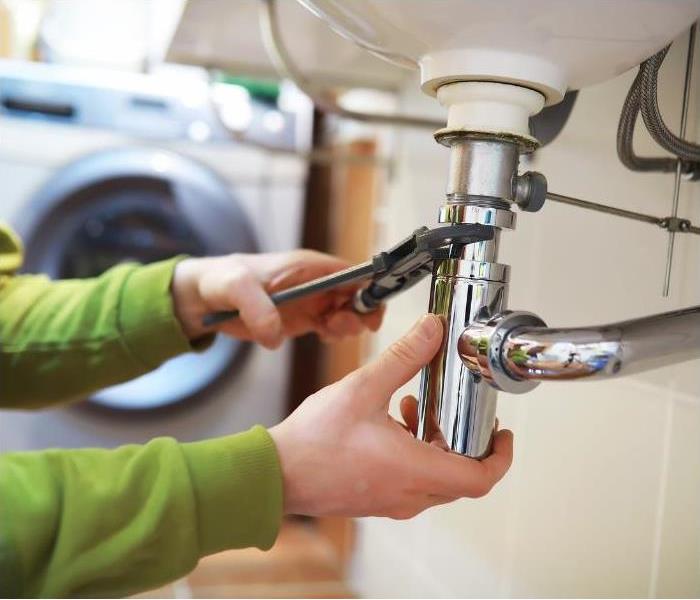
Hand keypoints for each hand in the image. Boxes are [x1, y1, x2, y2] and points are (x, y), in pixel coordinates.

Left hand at [171, 250, 383, 347]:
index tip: (370, 313)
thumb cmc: (221, 280)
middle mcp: (316, 282)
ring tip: (326, 332)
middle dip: (360, 313)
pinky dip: (334, 334)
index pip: (354, 273)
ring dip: (347, 326)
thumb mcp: (236, 288)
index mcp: (308, 266)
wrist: (204, 297)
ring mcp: (312, 301)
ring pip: (348, 313)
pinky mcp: (303, 319)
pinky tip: (322, 336)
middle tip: (337, 326)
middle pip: (358, 295)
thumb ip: (257, 308)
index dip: (370, 289)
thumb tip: (276, 336)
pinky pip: (331, 327)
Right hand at [269, 314, 513, 518]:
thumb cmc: (313, 441)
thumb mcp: (363, 388)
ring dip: (436, 443)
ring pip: (435, 478)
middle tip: (458, 411)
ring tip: (416, 407)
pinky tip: (391, 421)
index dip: (501, 457)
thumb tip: (433, 330)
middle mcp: (408, 494)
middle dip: (465, 441)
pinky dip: (414, 453)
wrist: (274, 474)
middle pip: (461, 476)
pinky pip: (411, 481)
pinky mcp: (375, 499)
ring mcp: (391, 501)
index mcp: (413, 470)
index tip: (502, 434)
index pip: (480, 478)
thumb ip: (403, 357)